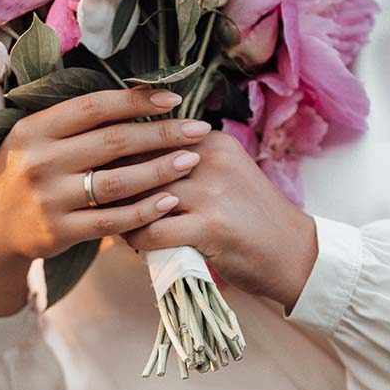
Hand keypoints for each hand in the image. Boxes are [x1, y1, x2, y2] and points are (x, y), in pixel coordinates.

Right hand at [0, 88, 212, 315]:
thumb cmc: (24, 173)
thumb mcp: (34, 138)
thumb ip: (73, 122)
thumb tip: (136, 98)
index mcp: (34, 128)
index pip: (94, 107)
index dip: (136, 100)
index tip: (173, 98)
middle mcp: (40, 161)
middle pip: (113, 142)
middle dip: (162, 134)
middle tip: (199, 129)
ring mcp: (49, 199)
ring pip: (117, 182)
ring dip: (160, 170)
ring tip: (192, 161)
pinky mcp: (59, 232)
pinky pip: (111, 221)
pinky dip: (143, 211)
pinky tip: (170, 201)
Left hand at [122, 130, 318, 312]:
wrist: (292, 252)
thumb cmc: (251, 216)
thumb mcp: (225, 174)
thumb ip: (186, 161)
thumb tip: (130, 161)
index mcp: (211, 140)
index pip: (147, 137)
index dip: (119, 156)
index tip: (104, 172)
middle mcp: (209, 159)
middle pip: (138, 165)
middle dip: (113, 186)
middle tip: (97, 201)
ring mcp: (210, 193)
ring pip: (141, 198)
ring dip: (121, 215)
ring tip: (114, 225)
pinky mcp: (208, 227)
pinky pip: (151, 232)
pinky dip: (136, 241)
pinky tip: (136, 246)